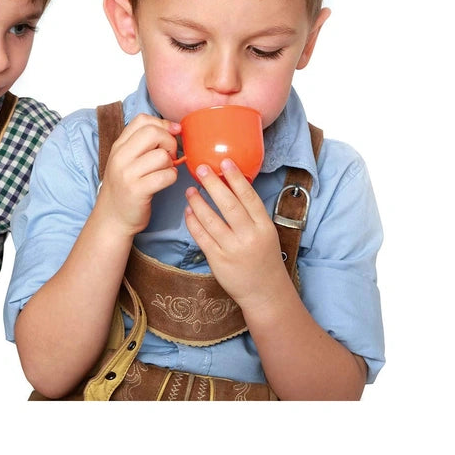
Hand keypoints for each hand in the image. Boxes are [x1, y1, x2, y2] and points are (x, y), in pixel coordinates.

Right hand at [96, 114, 179, 236]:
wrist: (112, 218)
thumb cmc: (125, 187)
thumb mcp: (126, 160)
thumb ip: (143, 143)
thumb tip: (174, 128)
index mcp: (119, 146)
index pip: (142, 120)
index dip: (162, 124)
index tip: (172, 134)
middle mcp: (120, 157)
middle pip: (153, 133)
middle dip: (169, 142)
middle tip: (170, 156)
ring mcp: (127, 174)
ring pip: (162, 155)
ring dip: (170, 164)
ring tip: (165, 171)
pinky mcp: (137, 191)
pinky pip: (166, 176)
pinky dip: (171, 177)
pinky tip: (165, 181)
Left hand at [183, 159, 287, 311]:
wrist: (265, 292)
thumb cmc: (263, 257)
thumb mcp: (266, 232)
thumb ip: (251, 213)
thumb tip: (232, 184)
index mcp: (264, 226)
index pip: (249, 197)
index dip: (236, 178)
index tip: (225, 162)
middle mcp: (249, 237)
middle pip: (229, 205)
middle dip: (213, 185)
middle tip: (201, 168)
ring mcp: (233, 249)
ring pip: (211, 220)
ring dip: (198, 202)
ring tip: (190, 189)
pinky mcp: (218, 260)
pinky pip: (202, 237)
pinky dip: (193, 222)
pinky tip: (188, 211)